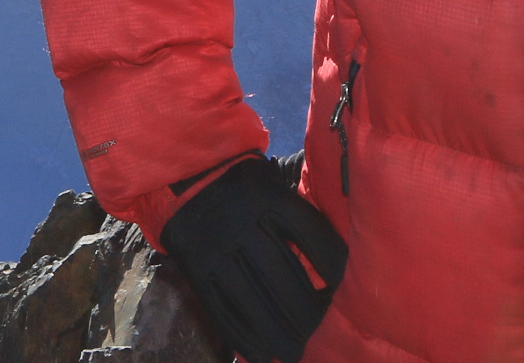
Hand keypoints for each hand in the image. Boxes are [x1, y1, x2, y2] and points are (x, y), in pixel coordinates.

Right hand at [159, 155, 347, 362]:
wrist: (187, 178)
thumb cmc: (245, 186)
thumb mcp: (273, 183)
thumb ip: (297, 215)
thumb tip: (328, 267)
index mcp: (268, 196)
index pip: (310, 232)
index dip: (329, 263)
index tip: (335, 286)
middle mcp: (242, 224)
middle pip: (281, 275)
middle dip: (303, 311)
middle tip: (314, 331)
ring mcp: (216, 250)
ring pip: (251, 299)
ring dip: (276, 332)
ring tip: (292, 353)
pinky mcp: (197, 271)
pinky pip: (221, 309)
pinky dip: (242, 336)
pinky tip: (260, 353)